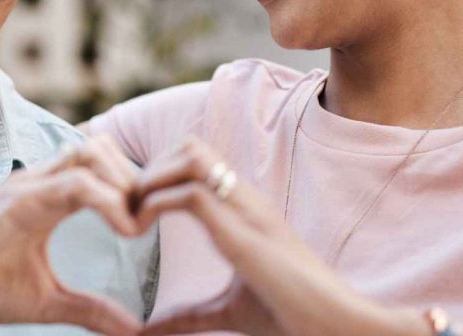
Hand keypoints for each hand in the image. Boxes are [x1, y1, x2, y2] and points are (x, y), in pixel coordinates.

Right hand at [0, 134, 145, 335]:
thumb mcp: (48, 302)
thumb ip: (90, 309)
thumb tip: (132, 329)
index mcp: (46, 197)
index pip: (99, 165)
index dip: (131, 186)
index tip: (148, 224)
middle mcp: (37, 182)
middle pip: (100, 148)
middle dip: (133, 178)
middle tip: (146, 220)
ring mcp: (25, 187)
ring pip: (90, 153)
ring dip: (123, 183)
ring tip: (134, 225)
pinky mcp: (16, 202)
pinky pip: (73, 185)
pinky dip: (108, 201)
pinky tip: (124, 230)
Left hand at [133, 138, 440, 335]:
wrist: (336, 325)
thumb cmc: (292, 316)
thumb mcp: (229, 309)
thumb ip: (191, 316)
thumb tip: (151, 332)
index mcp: (244, 208)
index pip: (196, 158)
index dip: (158, 172)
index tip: (134, 207)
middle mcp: (245, 198)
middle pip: (189, 145)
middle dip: (149, 168)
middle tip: (126, 208)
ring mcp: (245, 210)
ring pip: (189, 155)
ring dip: (150, 179)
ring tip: (131, 217)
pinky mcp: (242, 234)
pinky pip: (189, 195)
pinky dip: (154, 205)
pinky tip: (139, 233)